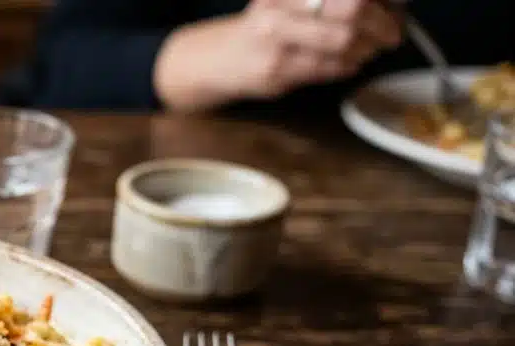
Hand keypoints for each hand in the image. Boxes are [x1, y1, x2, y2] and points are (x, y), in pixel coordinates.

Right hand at [155, 0, 403, 110]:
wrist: (216, 58)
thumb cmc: (263, 29)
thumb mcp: (292, 1)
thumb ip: (333, 3)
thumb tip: (392, 3)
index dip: (383, 0)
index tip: (397, 7)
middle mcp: (279, 7)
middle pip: (352, 10)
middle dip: (383, 24)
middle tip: (392, 34)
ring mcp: (276, 40)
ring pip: (344, 43)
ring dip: (366, 49)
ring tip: (366, 50)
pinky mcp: (276, 71)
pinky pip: (329, 68)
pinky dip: (347, 66)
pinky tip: (345, 63)